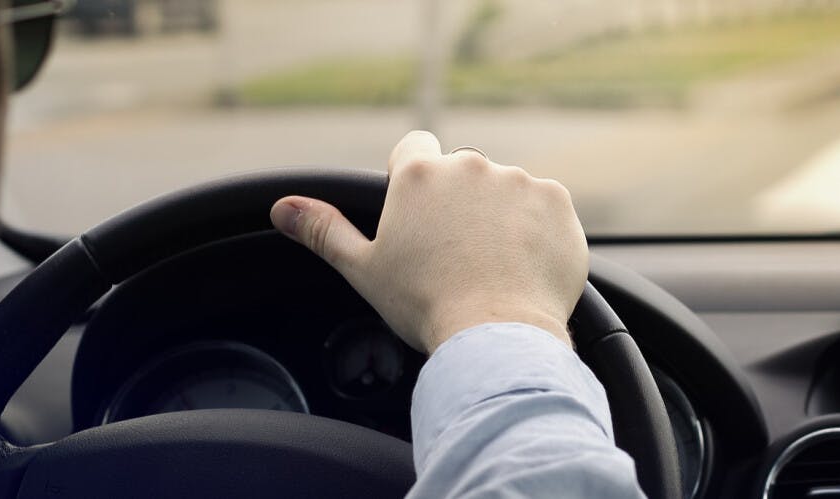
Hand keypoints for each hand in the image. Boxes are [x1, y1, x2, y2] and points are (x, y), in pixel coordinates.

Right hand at [269, 131, 587, 352]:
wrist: (497, 335)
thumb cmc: (426, 305)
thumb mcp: (363, 269)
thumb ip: (324, 230)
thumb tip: (282, 208)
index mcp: (419, 175)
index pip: (414, 148)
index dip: (415, 179)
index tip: (421, 214)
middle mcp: (471, 166)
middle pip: (463, 173)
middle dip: (461, 204)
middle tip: (457, 254)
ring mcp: (520, 181)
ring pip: (507, 191)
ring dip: (502, 216)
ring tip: (493, 265)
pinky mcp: (558, 203)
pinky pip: (546, 208)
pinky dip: (538, 230)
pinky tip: (524, 265)